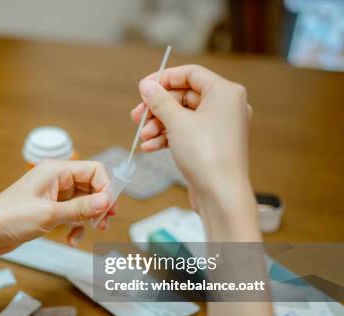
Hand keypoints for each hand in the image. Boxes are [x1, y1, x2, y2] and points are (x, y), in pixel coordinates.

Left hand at [0, 160, 113, 257]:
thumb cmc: (8, 217)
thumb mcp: (49, 214)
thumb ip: (81, 208)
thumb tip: (107, 201)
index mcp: (56, 171)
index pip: (94, 170)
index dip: (106, 188)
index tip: (109, 209)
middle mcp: (55, 180)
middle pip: (91, 187)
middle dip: (99, 205)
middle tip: (103, 224)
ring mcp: (52, 195)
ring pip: (83, 203)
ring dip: (89, 218)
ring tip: (91, 231)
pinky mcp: (48, 210)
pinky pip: (71, 215)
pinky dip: (75, 227)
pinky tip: (71, 240)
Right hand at [130, 64, 258, 240]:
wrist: (221, 194)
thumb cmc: (207, 155)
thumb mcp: (177, 122)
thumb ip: (160, 101)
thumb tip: (147, 86)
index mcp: (225, 92)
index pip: (191, 74)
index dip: (164, 79)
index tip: (143, 88)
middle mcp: (226, 106)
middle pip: (184, 96)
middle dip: (157, 108)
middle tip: (137, 117)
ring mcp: (219, 127)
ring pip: (182, 117)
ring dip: (159, 125)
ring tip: (143, 136)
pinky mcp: (211, 145)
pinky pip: (186, 133)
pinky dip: (167, 137)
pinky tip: (150, 147)